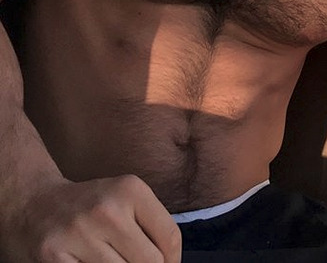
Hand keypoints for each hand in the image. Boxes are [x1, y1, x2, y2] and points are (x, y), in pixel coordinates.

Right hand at [6, 175, 181, 261]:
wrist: (35, 203)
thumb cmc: (91, 206)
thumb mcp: (125, 200)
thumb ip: (151, 227)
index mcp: (131, 189)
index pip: (170, 238)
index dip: (172, 262)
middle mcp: (107, 208)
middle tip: (131, 261)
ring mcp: (80, 233)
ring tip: (111, 260)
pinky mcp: (54, 256)